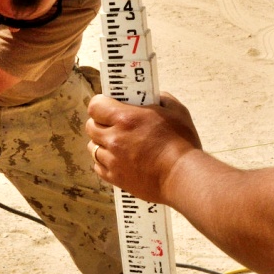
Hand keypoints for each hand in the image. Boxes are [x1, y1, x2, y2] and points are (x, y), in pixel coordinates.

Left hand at [85, 92, 202, 203]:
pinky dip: (104, 162)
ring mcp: (113, 160)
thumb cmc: (182, 142)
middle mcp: (113, 139)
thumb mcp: (176, 111)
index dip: (100, 104)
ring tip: (115, 143)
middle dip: (100, 123)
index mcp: (125, 119)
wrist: (183, 176)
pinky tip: (117, 160)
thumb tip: (152, 96)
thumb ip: (161, 99)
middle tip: (112, 124)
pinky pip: (98, 167)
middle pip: (91, 127)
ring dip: (101, 143)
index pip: (95, 106)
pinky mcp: (115, 178)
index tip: (107, 105)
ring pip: (92, 147)